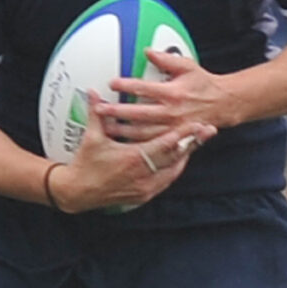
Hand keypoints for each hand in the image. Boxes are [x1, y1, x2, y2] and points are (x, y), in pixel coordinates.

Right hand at [52, 90, 210, 210]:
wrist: (78, 193)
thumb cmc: (85, 164)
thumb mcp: (92, 138)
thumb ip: (97, 114)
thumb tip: (94, 92)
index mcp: (134, 158)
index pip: (166, 144)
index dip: (183, 133)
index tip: (197, 123)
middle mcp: (143, 174)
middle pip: (176, 157)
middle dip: (193, 143)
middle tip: (208, 131)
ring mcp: (145, 187)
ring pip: (174, 170)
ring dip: (185, 156)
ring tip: (197, 143)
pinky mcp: (144, 195)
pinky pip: (166, 181)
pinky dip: (174, 169)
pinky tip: (180, 161)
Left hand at [101, 46, 235, 141]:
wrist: (223, 104)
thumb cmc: (203, 83)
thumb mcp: (188, 66)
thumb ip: (166, 59)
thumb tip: (148, 51)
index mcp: (172, 93)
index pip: (145, 88)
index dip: (127, 85)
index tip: (112, 83)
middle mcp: (171, 112)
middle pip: (139, 114)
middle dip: (118, 112)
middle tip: (100, 110)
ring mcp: (173, 128)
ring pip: (143, 132)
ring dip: (123, 130)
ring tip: (106, 127)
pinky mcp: (175, 139)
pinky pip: (153, 143)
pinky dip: (137, 143)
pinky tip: (124, 141)